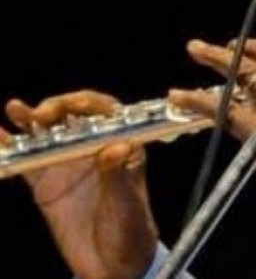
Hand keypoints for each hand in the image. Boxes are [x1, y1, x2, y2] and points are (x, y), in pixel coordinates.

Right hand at [1, 91, 157, 278]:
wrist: (112, 264)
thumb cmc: (130, 230)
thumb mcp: (127, 202)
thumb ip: (117, 175)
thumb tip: (115, 147)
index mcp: (122, 146)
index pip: (108, 113)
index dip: (91, 104)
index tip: (76, 105)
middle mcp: (94, 148)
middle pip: (73, 117)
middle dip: (57, 108)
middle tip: (44, 114)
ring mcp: (68, 162)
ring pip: (47, 132)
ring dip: (30, 118)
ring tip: (16, 109)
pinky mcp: (45, 181)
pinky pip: (25, 158)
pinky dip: (11, 145)